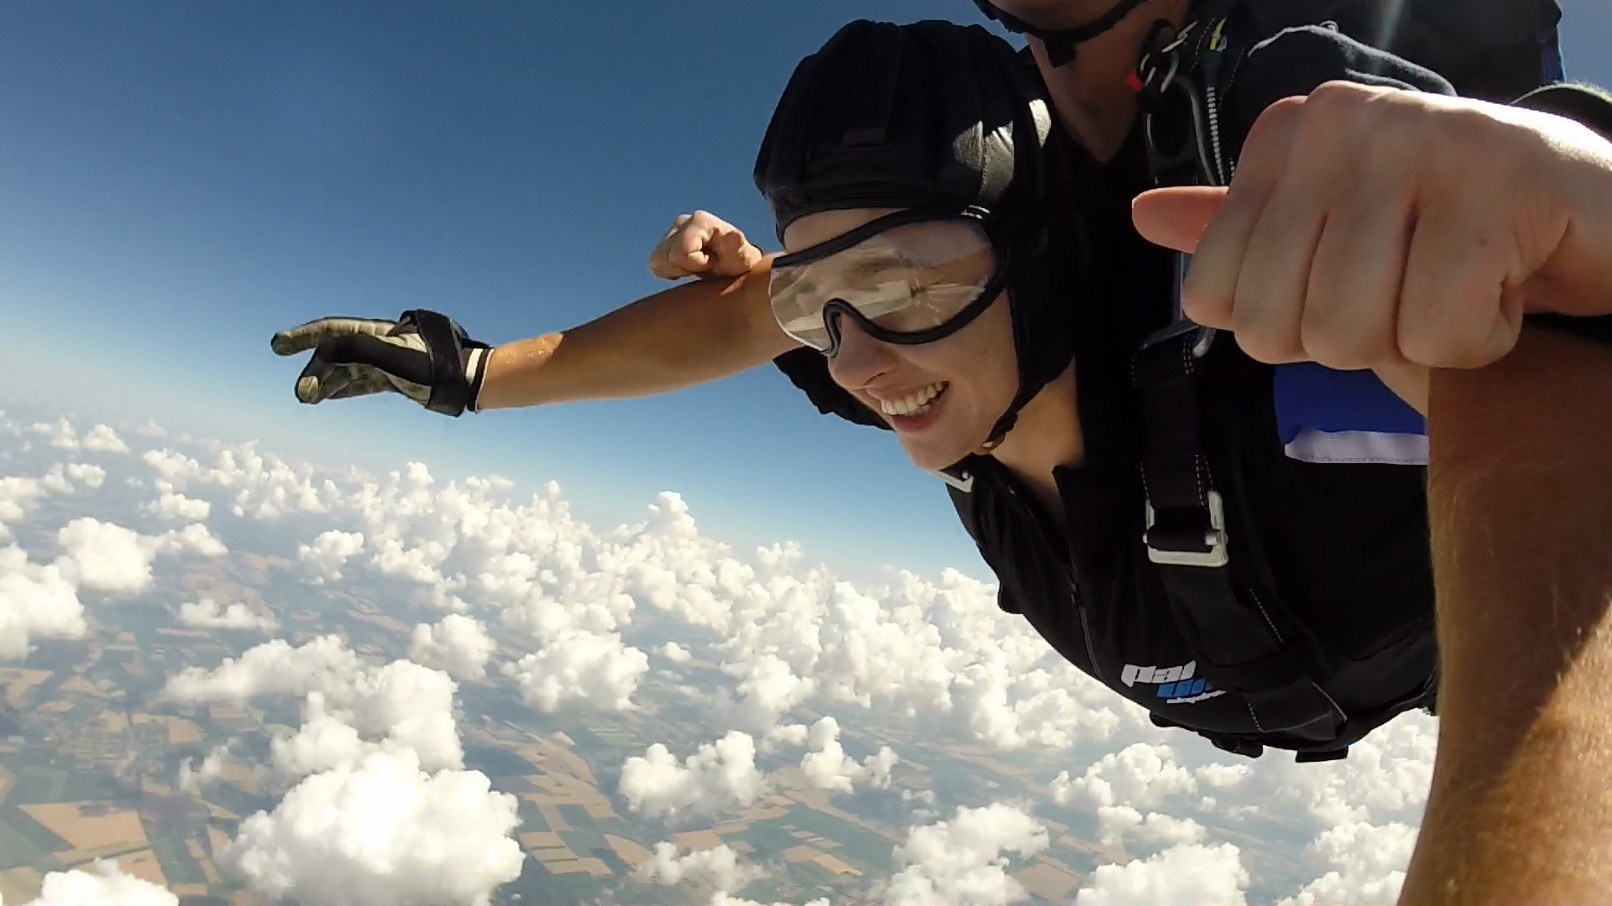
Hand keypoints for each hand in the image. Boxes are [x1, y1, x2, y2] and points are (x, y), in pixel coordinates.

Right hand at [270, 310, 489, 415]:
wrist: (465, 380)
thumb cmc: (433, 364)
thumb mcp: (392, 356)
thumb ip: (357, 350)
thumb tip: (322, 352)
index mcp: (376, 331)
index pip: (331, 331)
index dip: (303, 337)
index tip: (277, 345)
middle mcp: (378, 344)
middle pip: (337, 355)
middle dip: (316, 372)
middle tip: (301, 394)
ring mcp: (386, 362)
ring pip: (346, 371)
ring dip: (325, 383)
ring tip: (307, 398)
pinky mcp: (395, 379)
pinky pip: (360, 383)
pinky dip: (341, 389)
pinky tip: (325, 397)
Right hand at [647, 210, 762, 279]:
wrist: (736, 265)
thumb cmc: (740, 263)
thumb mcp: (744, 257)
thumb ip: (737, 245)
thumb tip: (735, 235)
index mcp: (700, 221)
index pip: (682, 253)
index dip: (696, 264)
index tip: (713, 263)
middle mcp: (683, 221)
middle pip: (665, 257)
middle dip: (685, 268)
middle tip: (705, 266)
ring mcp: (672, 230)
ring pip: (657, 261)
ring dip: (676, 270)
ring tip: (697, 266)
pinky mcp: (665, 241)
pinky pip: (656, 264)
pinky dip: (670, 271)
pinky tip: (688, 268)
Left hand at [1131, 81, 1611, 372]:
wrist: (1601, 222)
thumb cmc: (1458, 246)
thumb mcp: (1335, 244)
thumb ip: (1242, 237)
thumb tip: (1143, 216)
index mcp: (1289, 135)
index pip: (1215, 296)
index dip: (1292, 326)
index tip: (1361, 282)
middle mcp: (1342, 120)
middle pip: (1275, 324)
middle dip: (1355, 343)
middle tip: (1417, 291)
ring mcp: (1419, 140)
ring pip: (1352, 331)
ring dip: (1422, 343)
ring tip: (1466, 283)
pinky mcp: (1500, 179)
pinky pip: (1439, 332)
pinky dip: (1481, 343)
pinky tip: (1510, 288)